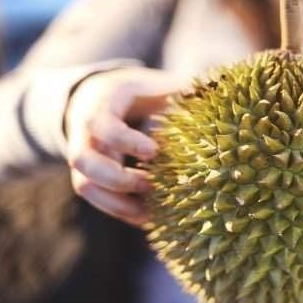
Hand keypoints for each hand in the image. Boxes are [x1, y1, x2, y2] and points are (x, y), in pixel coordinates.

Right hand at [65, 67, 184, 225]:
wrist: (105, 95)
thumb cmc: (142, 92)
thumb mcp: (160, 85)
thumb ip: (186, 91)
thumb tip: (221, 94)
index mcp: (104, 102)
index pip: (102, 125)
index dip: (125, 141)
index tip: (154, 152)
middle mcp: (85, 131)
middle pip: (82, 161)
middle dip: (117, 179)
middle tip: (150, 184)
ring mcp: (84, 154)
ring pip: (85, 185)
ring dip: (116, 203)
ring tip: (149, 213)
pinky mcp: (90, 175)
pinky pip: (97, 198)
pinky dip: (120, 211)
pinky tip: (147, 218)